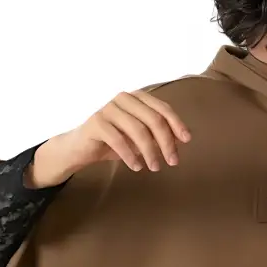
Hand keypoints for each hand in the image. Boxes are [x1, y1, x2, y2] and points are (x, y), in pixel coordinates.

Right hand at [68, 90, 190, 171]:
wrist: (80, 148)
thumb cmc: (113, 141)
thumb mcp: (139, 138)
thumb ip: (157, 135)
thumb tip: (181, 139)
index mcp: (136, 98)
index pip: (162, 108)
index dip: (177, 124)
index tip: (187, 140)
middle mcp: (123, 98)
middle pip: (153, 119)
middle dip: (166, 142)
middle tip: (173, 162)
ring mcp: (108, 108)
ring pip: (138, 130)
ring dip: (150, 152)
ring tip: (155, 168)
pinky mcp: (96, 122)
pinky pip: (118, 139)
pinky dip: (130, 155)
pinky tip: (137, 167)